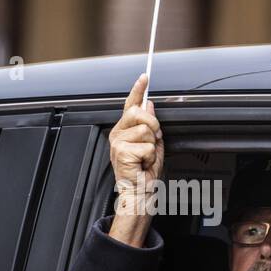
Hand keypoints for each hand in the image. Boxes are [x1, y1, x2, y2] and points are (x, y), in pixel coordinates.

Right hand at [108, 73, 162, 246]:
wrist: (139, 194)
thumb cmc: (143, 173)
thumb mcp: (153, 144)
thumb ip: (150, 124)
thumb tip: (150, 104)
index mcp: (125, 130)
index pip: (130, 104)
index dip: (137, 89)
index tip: (144, 76)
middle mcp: (118, 134)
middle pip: (138, 112)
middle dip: (152, 124)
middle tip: (153, 140)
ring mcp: (117, 143)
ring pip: (146, 130)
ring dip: (153, 146)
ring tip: (146, 158)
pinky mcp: (121, 152)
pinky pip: (147, 146)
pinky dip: (151, 156)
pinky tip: (143, 164)